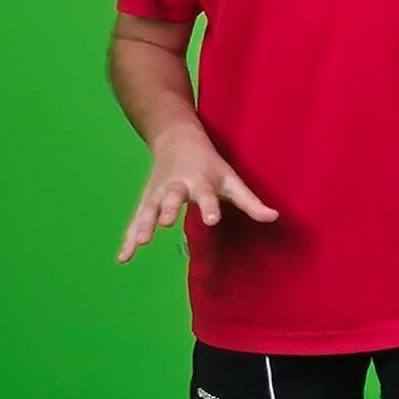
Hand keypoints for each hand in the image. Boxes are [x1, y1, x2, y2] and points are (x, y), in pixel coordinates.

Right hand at [120, 130, 275, 260]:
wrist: (177, 140)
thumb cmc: (210, 166)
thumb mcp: (232, 180)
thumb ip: (251, 202)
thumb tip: (275, 218)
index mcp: (201, 181)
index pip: (207, 195)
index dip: (210, 208)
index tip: (212, 220)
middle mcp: (176, 186)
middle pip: (171, 198)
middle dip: (167, 209)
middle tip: (165, 223)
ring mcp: (157, 193)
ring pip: (148, 209)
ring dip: (143, 224)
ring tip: (140, 242)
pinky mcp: (145, 201)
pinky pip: (135, 221)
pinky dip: (128, 238)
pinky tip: (123, 258)